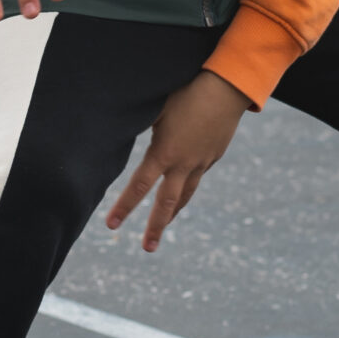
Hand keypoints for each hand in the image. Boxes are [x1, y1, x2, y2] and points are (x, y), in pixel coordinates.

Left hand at [106, 70, 250, 251]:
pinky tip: (183, 185)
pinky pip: (198, 175)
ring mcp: (201, 162)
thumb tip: (118, 133)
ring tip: (165, 226)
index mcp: (163, 153)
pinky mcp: (214, 155)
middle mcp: (183, 164)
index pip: (138, 187)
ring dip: (173, 213)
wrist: (227, 88)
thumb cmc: (186, 92)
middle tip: (147, 248)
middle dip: (155, 227)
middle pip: (166, 203)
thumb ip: (139, 125)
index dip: (123, 208)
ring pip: (186, 194)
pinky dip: (188, 184)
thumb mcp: (157, 108)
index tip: (110, 225)